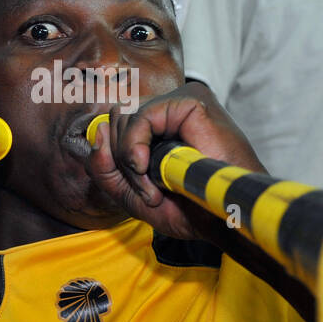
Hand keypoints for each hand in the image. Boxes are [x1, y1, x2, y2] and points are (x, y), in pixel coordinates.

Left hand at [85, 81, 262, 240]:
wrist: (226, 219)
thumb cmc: (191, 209)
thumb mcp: (133, 195)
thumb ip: (105, 169)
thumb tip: (97, 133)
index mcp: (162, 127)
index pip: (118, 128)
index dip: (115, 159)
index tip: (141, 190)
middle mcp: (172, 110)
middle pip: (118, 121)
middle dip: (122, 162)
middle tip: (149, 192)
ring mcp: (182, 103)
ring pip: (126, 118)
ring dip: (129, 159)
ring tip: (154, 186)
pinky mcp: (190, 102)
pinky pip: (141, 117)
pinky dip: (135, 146)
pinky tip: (148, 167)